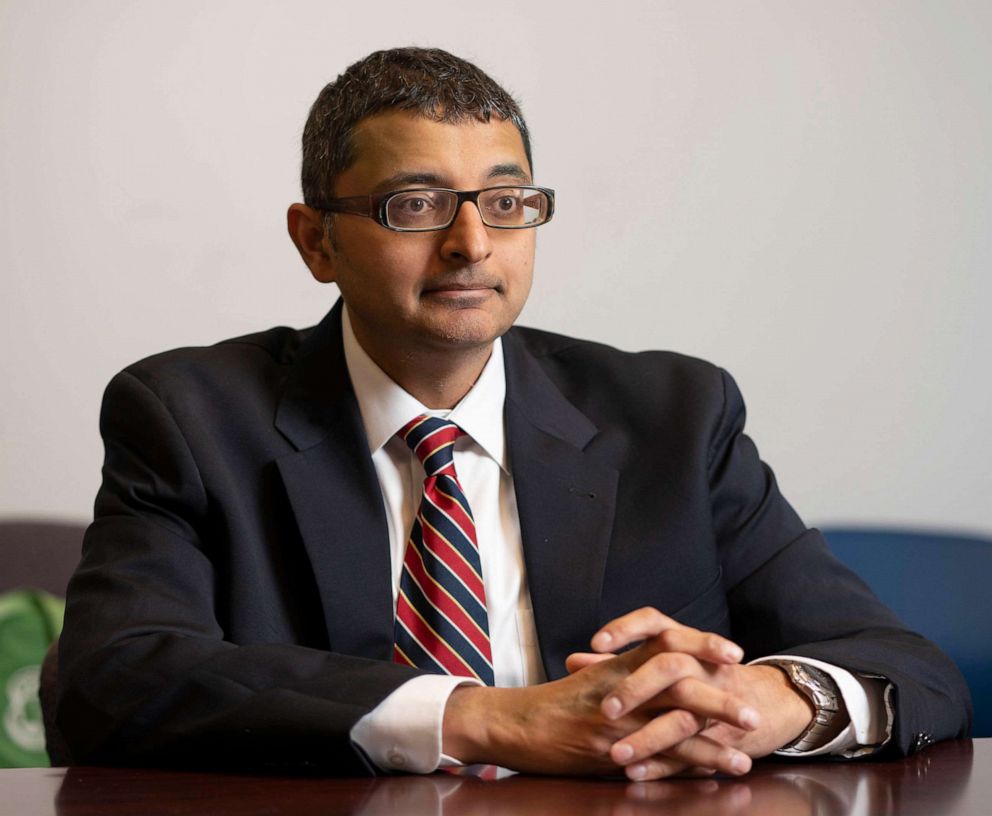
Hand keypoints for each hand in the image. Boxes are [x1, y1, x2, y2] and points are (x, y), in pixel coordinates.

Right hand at [442, 611, 757, 776]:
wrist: (514, 722)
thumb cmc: (553, 701)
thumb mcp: (592, 676)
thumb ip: (627, 671)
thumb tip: (662, 670)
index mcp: (620, 664)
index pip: (668, 642)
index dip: (703, 646)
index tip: (733, 656)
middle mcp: (622, 687)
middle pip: (681, 684)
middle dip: (721, 700)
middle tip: (753, 716)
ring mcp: (617, 720)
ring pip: (674, 726)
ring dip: (713, 745)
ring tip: (743, 759)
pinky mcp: (608, 750)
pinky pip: (654, 759)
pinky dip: (684, 768)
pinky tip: (707, 778)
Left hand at [589, 608, 814, 779]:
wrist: (764, 703)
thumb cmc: (699, 677)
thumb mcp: (663, 663)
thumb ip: (618, 664)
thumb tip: (573, 661)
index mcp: (683, 643)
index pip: (654, 623)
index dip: (626, 629)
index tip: (597, 642)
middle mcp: (701, 666)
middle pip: (670, 667)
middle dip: (637, 689)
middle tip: (606, 711)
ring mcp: (715, 701)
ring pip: (683, 718)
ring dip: (648, 738)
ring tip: (617, 756)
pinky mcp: (721, 736)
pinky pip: (692, 752)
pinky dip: (663, 765)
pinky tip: (637, 774)